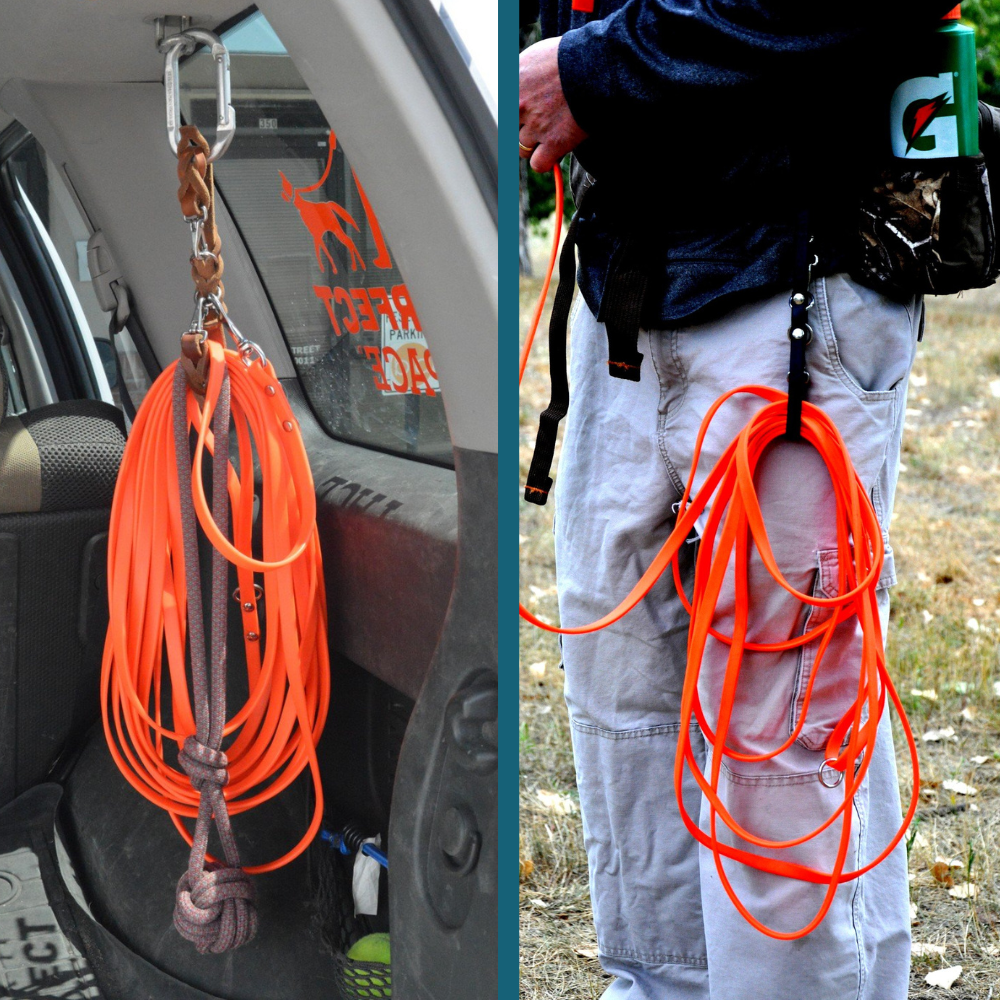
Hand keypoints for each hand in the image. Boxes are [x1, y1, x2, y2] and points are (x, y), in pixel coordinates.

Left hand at [519, 37, 587, 172]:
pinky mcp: (554, 142)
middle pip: (510, 129)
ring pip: (522, 148)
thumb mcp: (536, 55)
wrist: (595, 67)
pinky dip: (544, 161)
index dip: (516, 112)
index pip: (503, 108)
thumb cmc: (571, 57)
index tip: (526, 111)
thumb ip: (520, 74)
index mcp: (511, 83)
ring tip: (551, 133)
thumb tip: (513, 87)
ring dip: (534, 144)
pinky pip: (538, 164)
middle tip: (541, 121)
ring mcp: (535, 126)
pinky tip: (553, 153)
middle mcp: (518, 106)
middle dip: (523, 127)